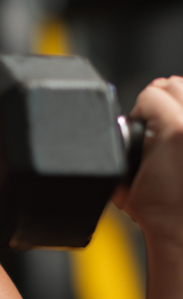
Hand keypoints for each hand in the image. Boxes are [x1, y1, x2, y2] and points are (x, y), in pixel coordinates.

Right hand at [113, 75, 182, 248]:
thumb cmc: (160, 214)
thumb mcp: (123, 174)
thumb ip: (122, 144)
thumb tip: (122, 131)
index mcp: (175, 129)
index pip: (151, 93)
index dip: (138, 110)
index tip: (139, 125)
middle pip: (177, 84)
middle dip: (161, 100)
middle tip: (155, 122)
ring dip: (180, 105)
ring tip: (173, 128)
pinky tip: (180, 143)